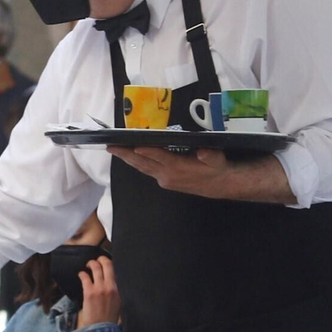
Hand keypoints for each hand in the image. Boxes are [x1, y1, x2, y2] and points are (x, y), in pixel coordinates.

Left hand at [76, 256, 119, 327]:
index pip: (117, 269)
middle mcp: (111, 286)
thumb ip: (117, 290)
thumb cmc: (110, 318)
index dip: (111, 263)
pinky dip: (82, 274)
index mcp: (120, 289)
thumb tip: (113, 280)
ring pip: (96, 268)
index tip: (107, 263)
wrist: (101, 329)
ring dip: (91, 263)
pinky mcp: (89, 292)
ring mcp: (100, 288)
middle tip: (98, 260)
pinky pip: (85, 277)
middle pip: (107, 264)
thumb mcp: (119, 303)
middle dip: (101, 258)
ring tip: (89, 265)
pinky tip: (81, 275)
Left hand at [109, 146, 235, 198]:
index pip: (159, 157)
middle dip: (126, 154)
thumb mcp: (217, 160)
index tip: (133, 146)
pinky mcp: (164, 181)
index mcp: (178, 167)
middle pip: (143, 163)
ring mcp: (164, 179)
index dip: (146, 151)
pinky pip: (147, 171)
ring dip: (127, 159)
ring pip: (142, 168)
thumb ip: (209, 156)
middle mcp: (167, 174)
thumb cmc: (216, 168)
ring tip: (114, 150)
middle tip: (111, 147)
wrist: (219, 185)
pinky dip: (136, 163)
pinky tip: (129, 157)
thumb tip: (202, 152)